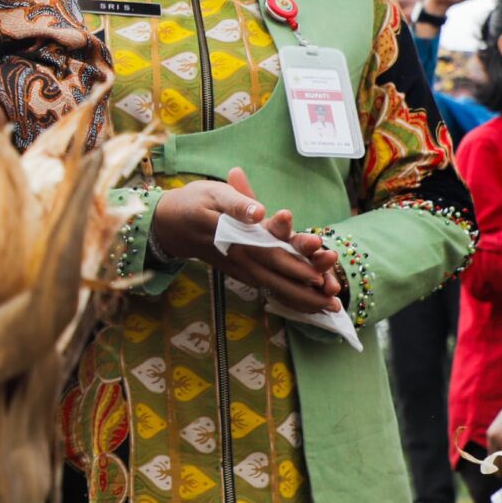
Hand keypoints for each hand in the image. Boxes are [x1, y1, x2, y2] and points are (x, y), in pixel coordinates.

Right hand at [150, 169, 342, 312]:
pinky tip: (303, 303)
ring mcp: (239, 267)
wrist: (166, 224)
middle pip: (278, 278)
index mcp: (240, 239)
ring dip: (300, 299)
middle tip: (335, 305)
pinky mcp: (238, 270)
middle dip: (307, 292)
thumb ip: (237, 202)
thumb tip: (260, 212)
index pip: (274, 254)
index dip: (297, 265)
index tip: (321, 276)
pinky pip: (265, 286)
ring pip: (273, 287)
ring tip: (327, 309)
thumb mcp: (212, 193)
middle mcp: (241, 258)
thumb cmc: (192, 203)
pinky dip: (286, 296)